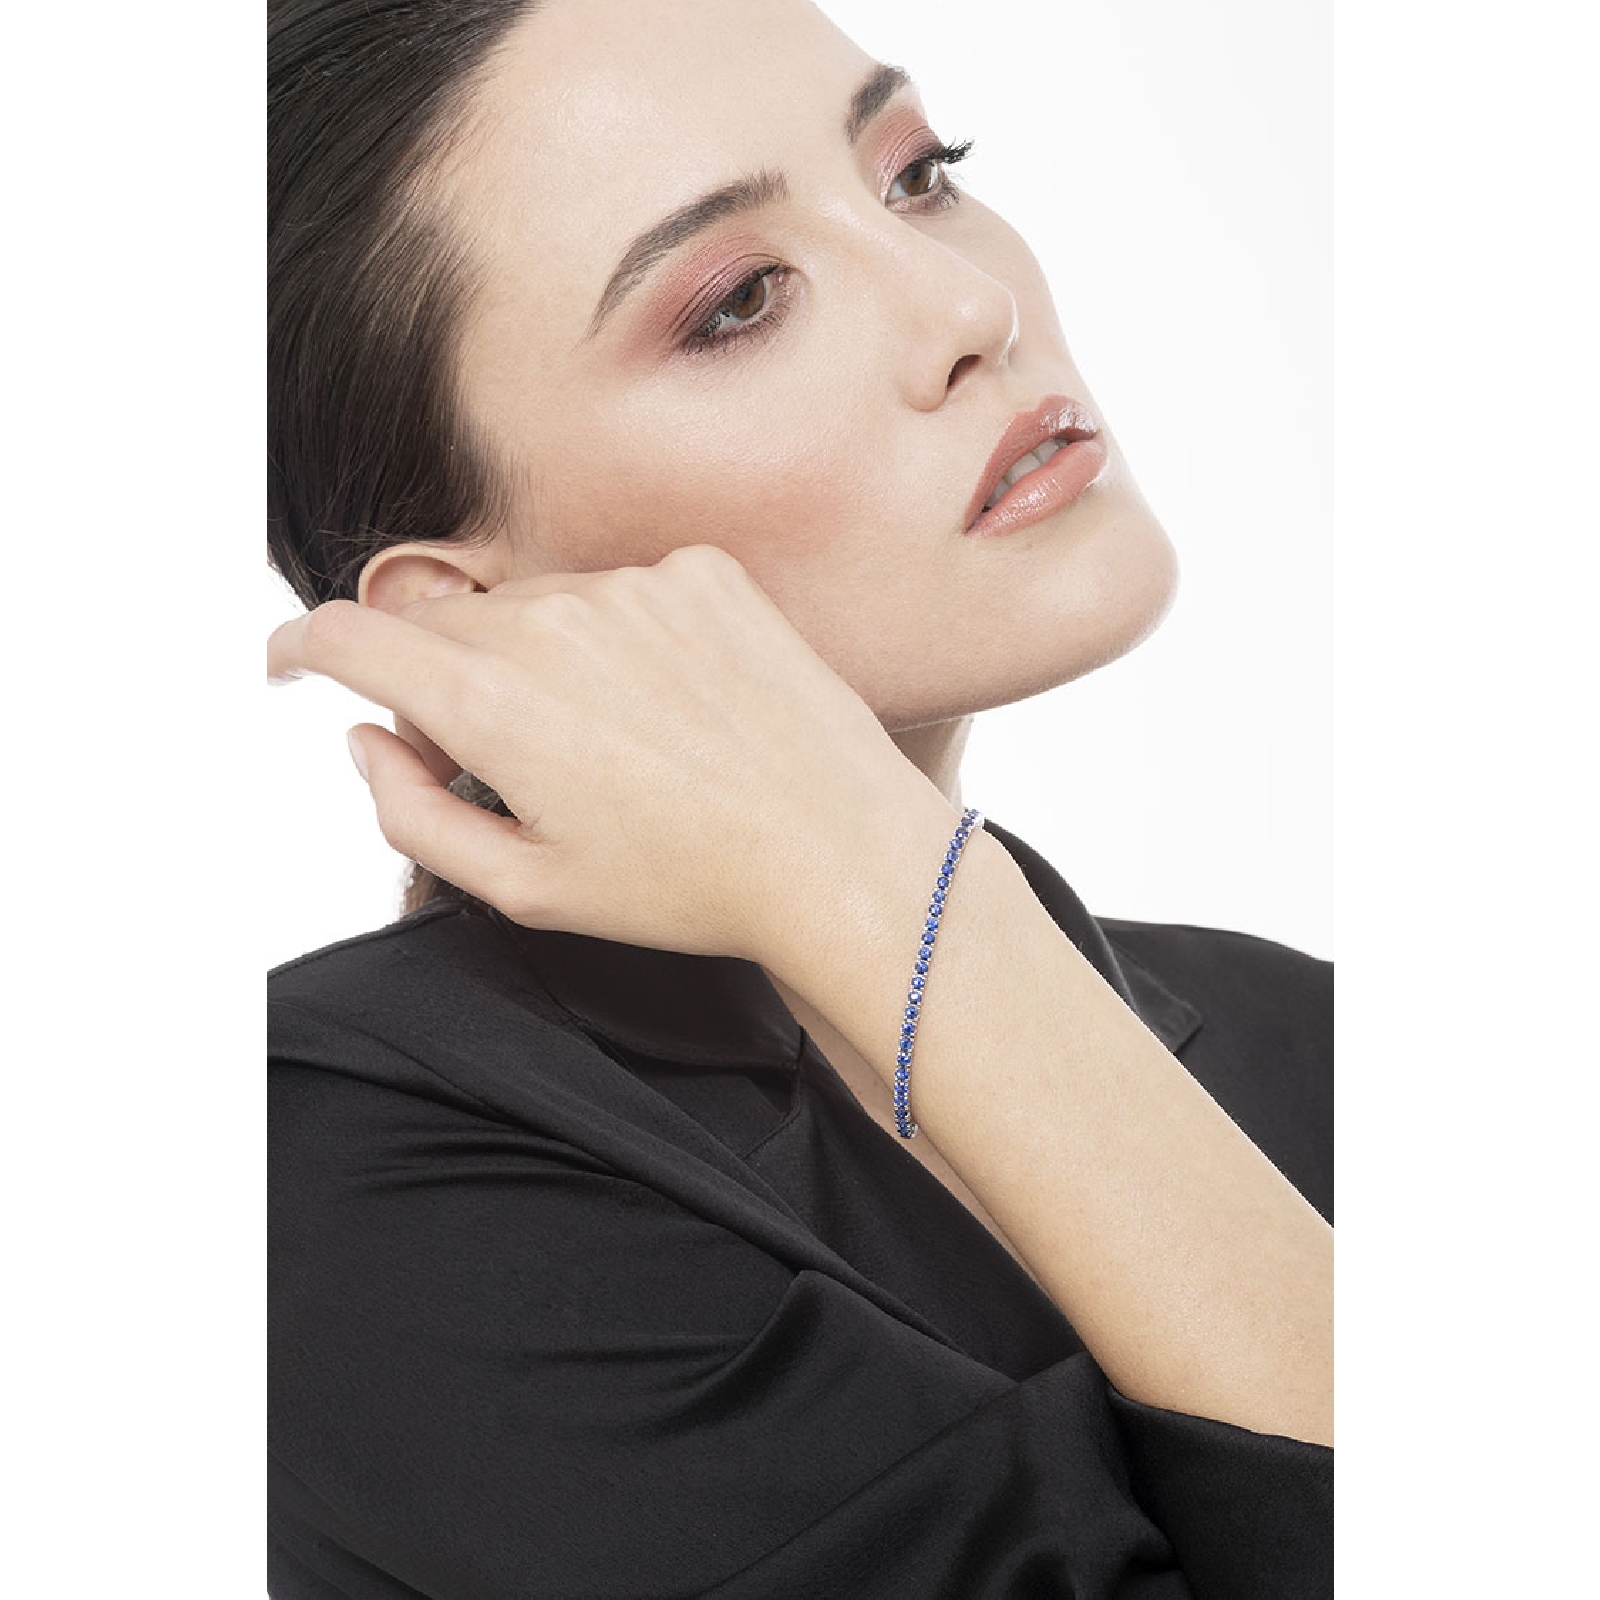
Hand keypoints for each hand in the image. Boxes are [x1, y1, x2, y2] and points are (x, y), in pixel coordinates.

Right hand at [266, 543, 939, 964]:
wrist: (840, 851)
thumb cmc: (690, 885)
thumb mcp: (527, 886)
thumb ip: (413, 811)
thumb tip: (369, 741)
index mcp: (495, 703)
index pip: (353, 636)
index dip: (307, 649)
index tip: (297, 664)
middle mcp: (555, 622)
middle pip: (448, 626)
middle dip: (448, 684)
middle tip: (511, 765)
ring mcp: (635, 585)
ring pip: (537, 608)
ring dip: (542, 661)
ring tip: (619, 747)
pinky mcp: (703, 572)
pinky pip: (623, 591)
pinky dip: (623, 639)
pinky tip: (675, 706)